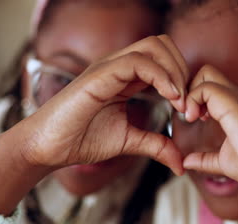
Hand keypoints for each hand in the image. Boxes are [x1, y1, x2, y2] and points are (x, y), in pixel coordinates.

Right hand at [13, 35, 188, 175]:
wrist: (48, 148)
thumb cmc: (81, 140)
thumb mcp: (129, 141)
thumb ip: (156, 145)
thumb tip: (181, 165)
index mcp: (126, 77)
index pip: (163, 59)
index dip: (182, 78)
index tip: (190, 108)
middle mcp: (118, 66)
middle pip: (162, 45)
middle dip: (183, 69)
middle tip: (188, 102)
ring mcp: (108, 67)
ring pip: (153, 46)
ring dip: (175, 71)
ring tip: (180, 101)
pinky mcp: (100, 75)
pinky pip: (137, 62)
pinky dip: (161, 76)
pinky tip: (170, 98)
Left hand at [181, 65, 237, 189]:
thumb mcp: (222, 161)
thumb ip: (204, 160)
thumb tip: (187, 162)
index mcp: (232, 107)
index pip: (208, 85)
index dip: (194, 97)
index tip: (192, 119)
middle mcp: (234, 98)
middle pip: (205, 71)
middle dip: (189, 88)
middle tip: (187, 113)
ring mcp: (235, 98)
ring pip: (205, 72)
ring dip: (190, 93)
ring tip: (191, 117)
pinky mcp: (233, 104)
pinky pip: (205, 87)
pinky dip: (193, 99)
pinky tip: (195, 119)